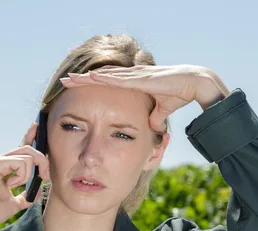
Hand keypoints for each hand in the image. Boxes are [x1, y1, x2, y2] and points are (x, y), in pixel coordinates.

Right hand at [0, 123, 49, 230]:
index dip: (30, 136)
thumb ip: (27, 195)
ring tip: (17, 186)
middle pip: (29, 149)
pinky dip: (23, 176)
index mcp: (5, 167)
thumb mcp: (16, 203)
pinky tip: (10, 185)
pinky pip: (22, 162)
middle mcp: (0, 160)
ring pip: (28, 155)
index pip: (21, 148)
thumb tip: (39, 191)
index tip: (36, 127)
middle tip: (45, 177)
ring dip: (30, 174)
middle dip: (43, 161)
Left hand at [60, 65, 230, 131]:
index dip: (92, 85)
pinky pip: (116, 78)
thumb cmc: (180, 93)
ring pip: (103, 76)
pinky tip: (88, 78)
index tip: (77, 88)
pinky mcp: (139, 78)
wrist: (192, 83)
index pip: (108, 83)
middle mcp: (131, 77)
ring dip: (85, 78)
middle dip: (82, 79)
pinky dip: (101, 79)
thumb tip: (152, 127)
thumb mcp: (163, 110)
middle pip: (100, 77)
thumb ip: (156, 117)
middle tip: (64, 81)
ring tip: (68, 79)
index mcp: (134, 83)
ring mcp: (134, 76)